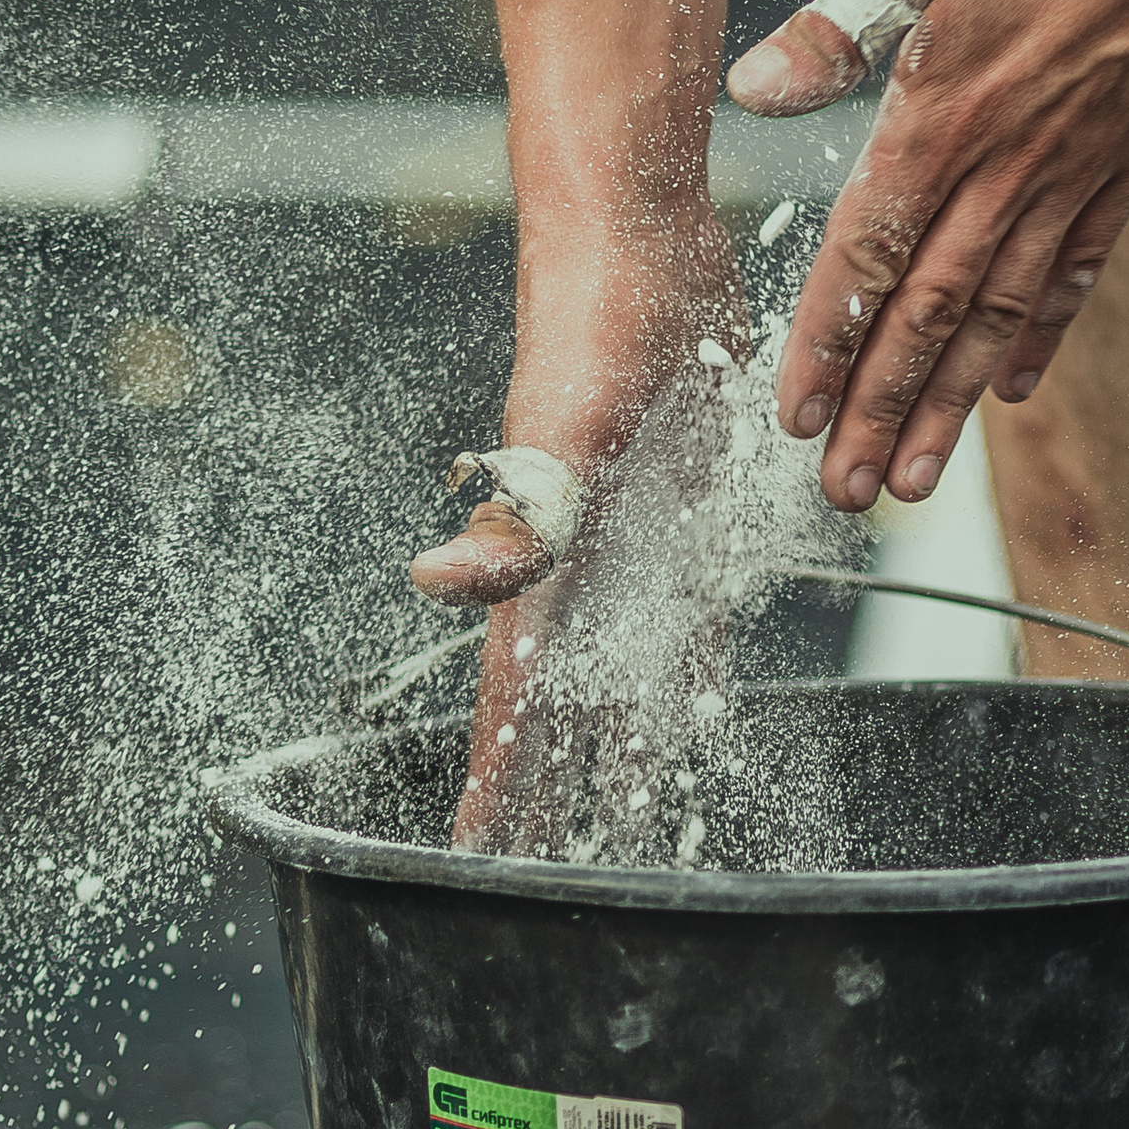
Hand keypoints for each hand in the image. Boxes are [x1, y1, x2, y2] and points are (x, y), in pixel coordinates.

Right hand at [409, 193, 745, 846]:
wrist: (640, 242)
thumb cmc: (592, 322)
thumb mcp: (561, 425)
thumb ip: (516, 516)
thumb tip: (434, 587)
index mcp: (541, 563)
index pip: (509, 701)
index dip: (493, 783)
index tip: (472, 863)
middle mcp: (580, 572)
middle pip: (561, 713)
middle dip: (552, 797)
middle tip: (551, 886)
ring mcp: (632, 553)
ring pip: (623, 684)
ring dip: (621, 755)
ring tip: (626, 835)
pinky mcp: (684, 523)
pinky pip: (685, 627)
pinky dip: (682, 685)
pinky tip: (694, 725)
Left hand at [725, 0, 1128, 511]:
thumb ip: (836, 29)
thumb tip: (753, 89)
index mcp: (940, 120)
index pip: (867, 257)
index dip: (828, 345)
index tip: (797, 421)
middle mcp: (1006, 171)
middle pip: (929, 317)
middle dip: (881, 412)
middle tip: (847, 496)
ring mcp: (1075, 178)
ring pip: (999, 317)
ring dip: (951, 404)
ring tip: (916, 481)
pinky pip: (1076, 274)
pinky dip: (1040, 337)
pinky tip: (1010, 388)